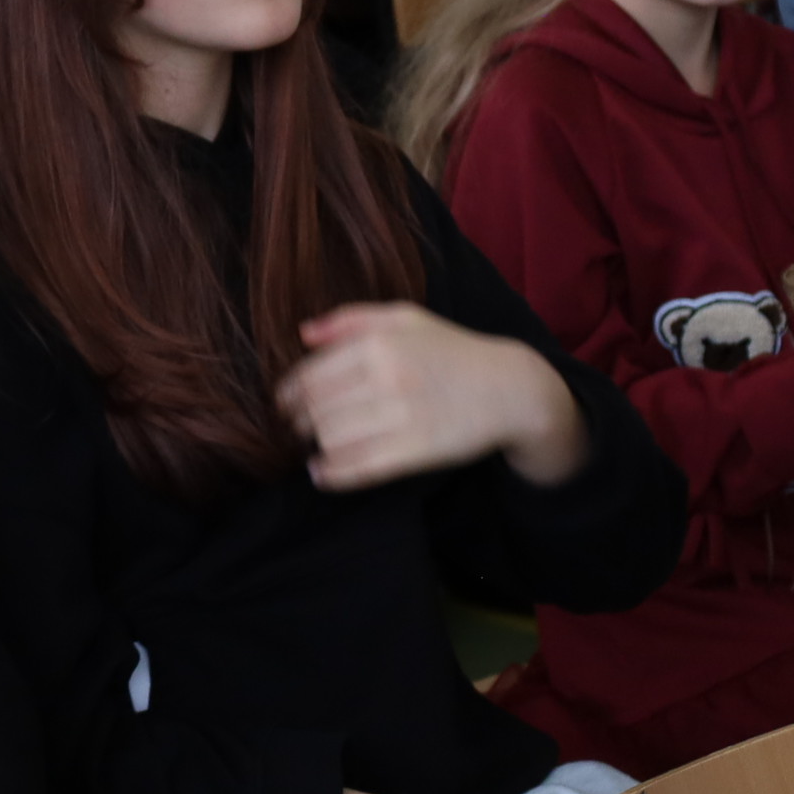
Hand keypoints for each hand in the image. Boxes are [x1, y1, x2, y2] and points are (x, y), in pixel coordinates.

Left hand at [279, 306, 588, 491]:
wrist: (509, 389)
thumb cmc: (452, 350)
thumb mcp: (405, 318)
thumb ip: (350, 319)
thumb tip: (303, 333)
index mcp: (378, 344)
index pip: (309, 376)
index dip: (287, 396)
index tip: (284, 406)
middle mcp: (387, 378)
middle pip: (316, 410)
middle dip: (298, 423)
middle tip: (296, 429)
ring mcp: (402, 416)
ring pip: (332, 438)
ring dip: (315, 447)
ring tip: (314, 447)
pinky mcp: (417, 451)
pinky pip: (360, 466)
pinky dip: (332, 474)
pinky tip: (322, 473)